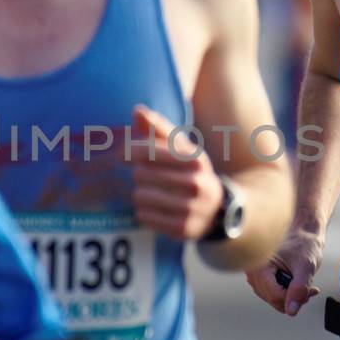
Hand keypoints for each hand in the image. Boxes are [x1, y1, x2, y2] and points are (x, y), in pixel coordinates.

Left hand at [128, 104, 223, 240]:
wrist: (217, 209)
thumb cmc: (190, 172)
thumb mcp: (182, 148)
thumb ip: (159, 128)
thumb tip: (137, 110)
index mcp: (195, 159)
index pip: (147, 151)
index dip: (129, 151)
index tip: (122, 154)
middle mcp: (196, 183)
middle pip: (140, 174)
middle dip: (139, 174)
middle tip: (146, 177)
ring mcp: (190, 208)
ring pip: (140, 196)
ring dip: (140, 194)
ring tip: (151, 193)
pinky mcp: (181, 229)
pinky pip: (144, 216)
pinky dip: (143, 212)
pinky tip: (155, 209)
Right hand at [246, 227, 321, 315]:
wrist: (301, 230)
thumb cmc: (304, 243)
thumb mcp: (306, 266)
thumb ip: (299, 289)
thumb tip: (292, 311)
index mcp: (260, 265)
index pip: (275, 296)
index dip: (295, 298)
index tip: (311, 291)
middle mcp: (252, 270)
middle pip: (273, 299)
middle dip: (293, 297)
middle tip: (310, 288)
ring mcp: (254, 274)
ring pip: (271, 298)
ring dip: (289, 295)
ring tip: (303, 283)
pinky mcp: (258, 276)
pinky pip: (270, 292)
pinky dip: (284, 291)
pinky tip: (295, 283)